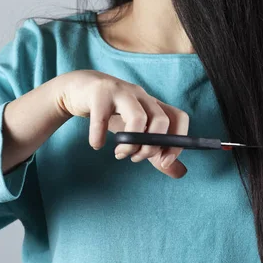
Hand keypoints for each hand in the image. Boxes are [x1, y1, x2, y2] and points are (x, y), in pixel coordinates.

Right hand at [56, 70, 188, 177]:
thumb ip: (157, 153)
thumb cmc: (114, 113)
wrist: (81, 89)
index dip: (177, 142)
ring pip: (137, 117)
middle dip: (151, 147)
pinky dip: (99, 137)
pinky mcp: (99, 93)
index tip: (165, 162)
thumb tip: (181, 173)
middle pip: (161, 120)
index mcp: (155, 105)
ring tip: (120, 154)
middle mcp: (142, 96)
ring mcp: (121, 92)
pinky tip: (97, 145)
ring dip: (130, 144)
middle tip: (135, 158)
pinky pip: (102, 118)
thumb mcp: (137, 133)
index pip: (179, 118)